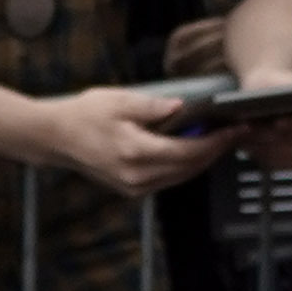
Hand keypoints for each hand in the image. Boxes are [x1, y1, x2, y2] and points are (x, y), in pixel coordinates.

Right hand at [30, 82, 230, 194]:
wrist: (56, 138)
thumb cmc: (83, 116)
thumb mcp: (119, 101)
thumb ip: (154, 106)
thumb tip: (182, 108)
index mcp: (136, 152)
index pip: (188, 152)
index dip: (216, 142)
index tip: (234, 130)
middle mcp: (137, 176)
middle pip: (190, 168)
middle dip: (215, 151)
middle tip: (235, 134)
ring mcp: (134, 186)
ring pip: (181, 177)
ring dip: (202, 160)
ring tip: (219, 141)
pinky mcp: (131, 189)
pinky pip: (168, 180)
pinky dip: (185, 166)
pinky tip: (193, 151)